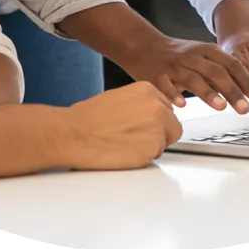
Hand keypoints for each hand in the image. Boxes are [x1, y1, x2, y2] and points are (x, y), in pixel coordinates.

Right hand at [62, 81, 182, 170]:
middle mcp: (157, 105)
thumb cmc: (89, 118)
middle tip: (135, 139)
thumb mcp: (119, 98)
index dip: (155, 122)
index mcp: (147, 90)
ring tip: (125, 144)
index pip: (167, 109)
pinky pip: (155, 157)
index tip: (145, 127)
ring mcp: (157, 126)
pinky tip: (124, 153)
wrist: (75, 133)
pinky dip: (142, 159)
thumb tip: (149, 115)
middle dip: (159, 135)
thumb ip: (140, 104)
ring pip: (165, 143)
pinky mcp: (153, 147)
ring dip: (150, 147)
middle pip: (172, 126)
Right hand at [126, 37, 248, 113]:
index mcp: (207, 50)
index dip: (245, 78)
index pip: (230, 63)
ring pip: (193, 78)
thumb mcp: (206, 54)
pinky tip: (181, 104)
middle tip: (245, 108)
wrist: (145, 46)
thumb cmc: (180, 55)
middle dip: (232, 90)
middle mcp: (193, 57)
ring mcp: (175, 66)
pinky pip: (166, 85)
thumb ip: (229, 66)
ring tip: (221, 106)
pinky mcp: (157, 75)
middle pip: (215, 72)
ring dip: (208, 92)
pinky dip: (174, 94)